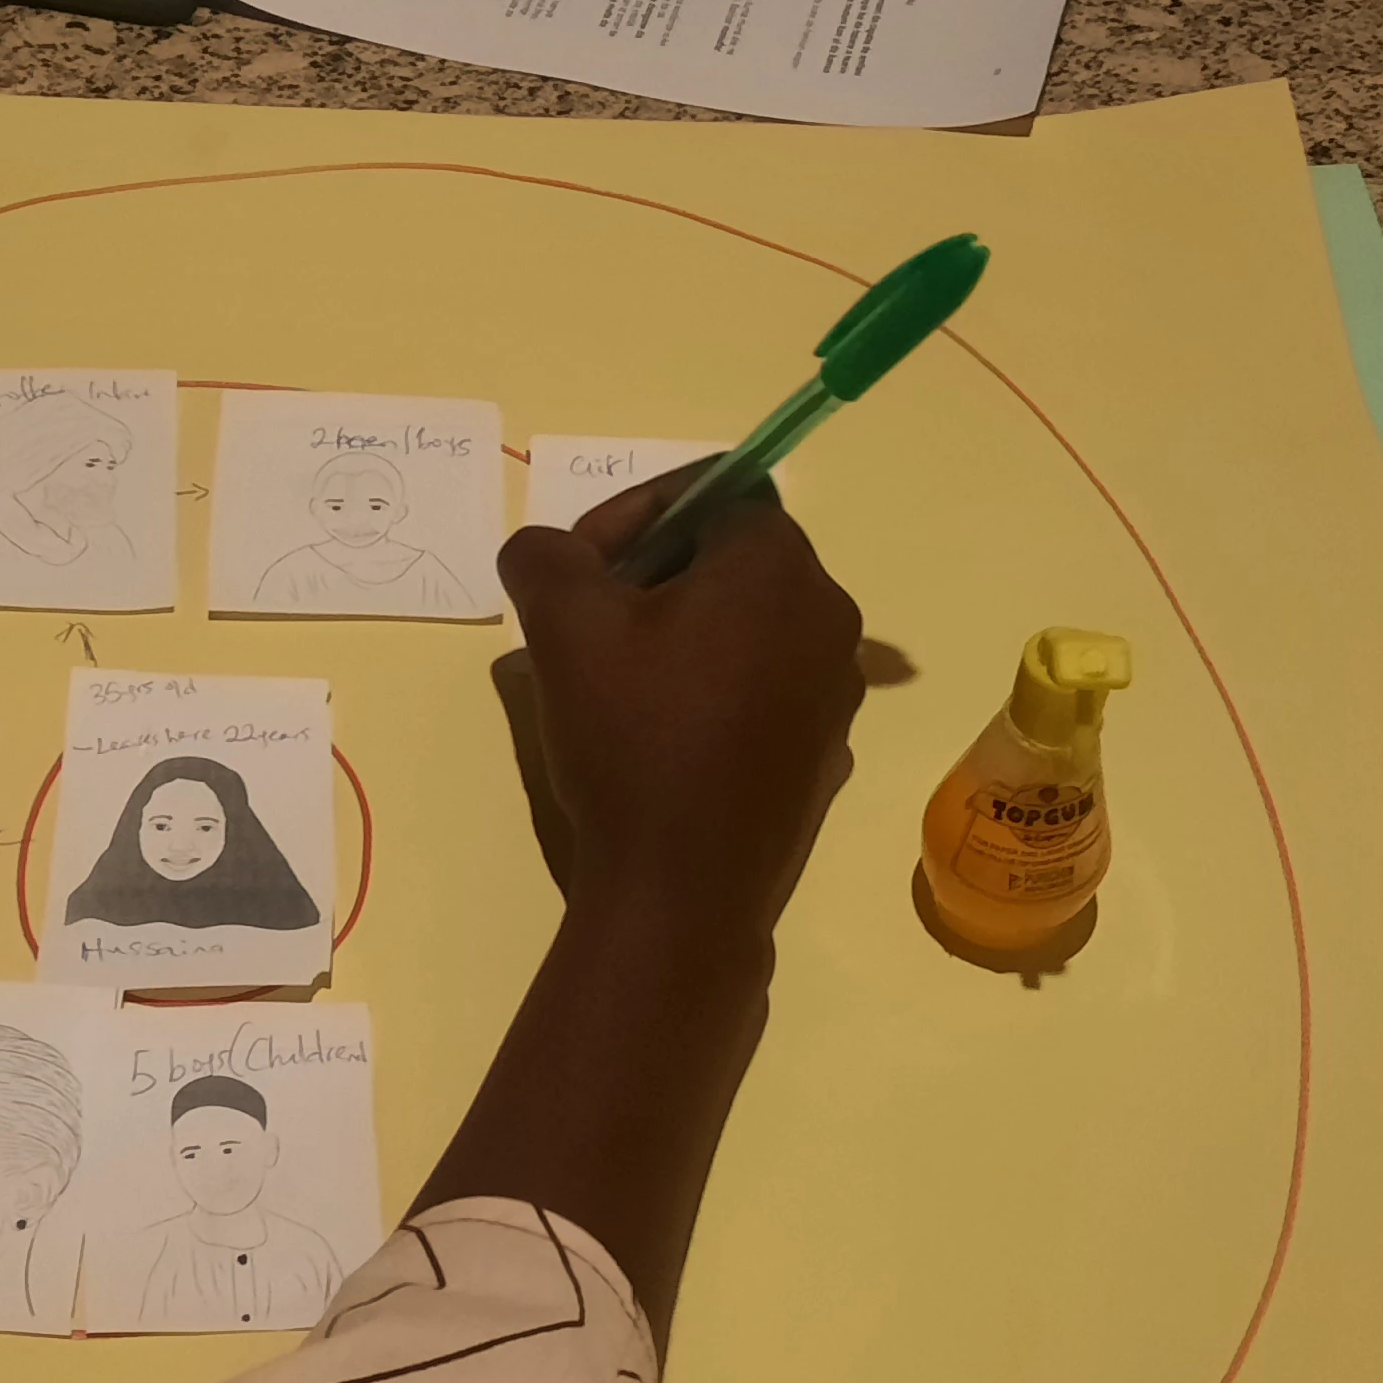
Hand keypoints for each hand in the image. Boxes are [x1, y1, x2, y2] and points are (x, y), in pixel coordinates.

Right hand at [498, 469, 866, 922]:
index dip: (636, 511)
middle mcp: (829, 618)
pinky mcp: (823, 753)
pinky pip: (766, 689)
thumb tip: (546, 552)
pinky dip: (714, 689)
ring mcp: (835, 693)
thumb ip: (546, 556)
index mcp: (778, 568)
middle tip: (590, 620)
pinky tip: (661, 737)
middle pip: (736, 555)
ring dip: (683, 631)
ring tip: (617, 682)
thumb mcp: (562, 626)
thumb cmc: (632, 742)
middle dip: (656, 571)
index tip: (582, 567)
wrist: (683, 892)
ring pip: (751, 625)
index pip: (716, 489)